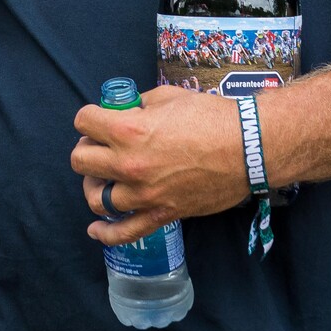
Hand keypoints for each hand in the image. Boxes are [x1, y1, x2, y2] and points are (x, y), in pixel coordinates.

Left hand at [70, 85, 249, 245]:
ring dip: (95, 185)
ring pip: (96, 197)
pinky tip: (95, 229)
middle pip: (81, 160)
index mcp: (129, 129)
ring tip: (104, 177)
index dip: (89, 117)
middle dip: (88, 148)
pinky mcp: (161, 213)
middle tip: (101, 144)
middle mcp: (129, 163)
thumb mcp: (168, 97)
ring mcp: (144, 193)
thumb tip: (127, 112)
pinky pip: (124, 232)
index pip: (83, 121)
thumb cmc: (212, 117)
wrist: (248, 148)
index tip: (99, 119)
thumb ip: (140, 106)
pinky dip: (105, 233)